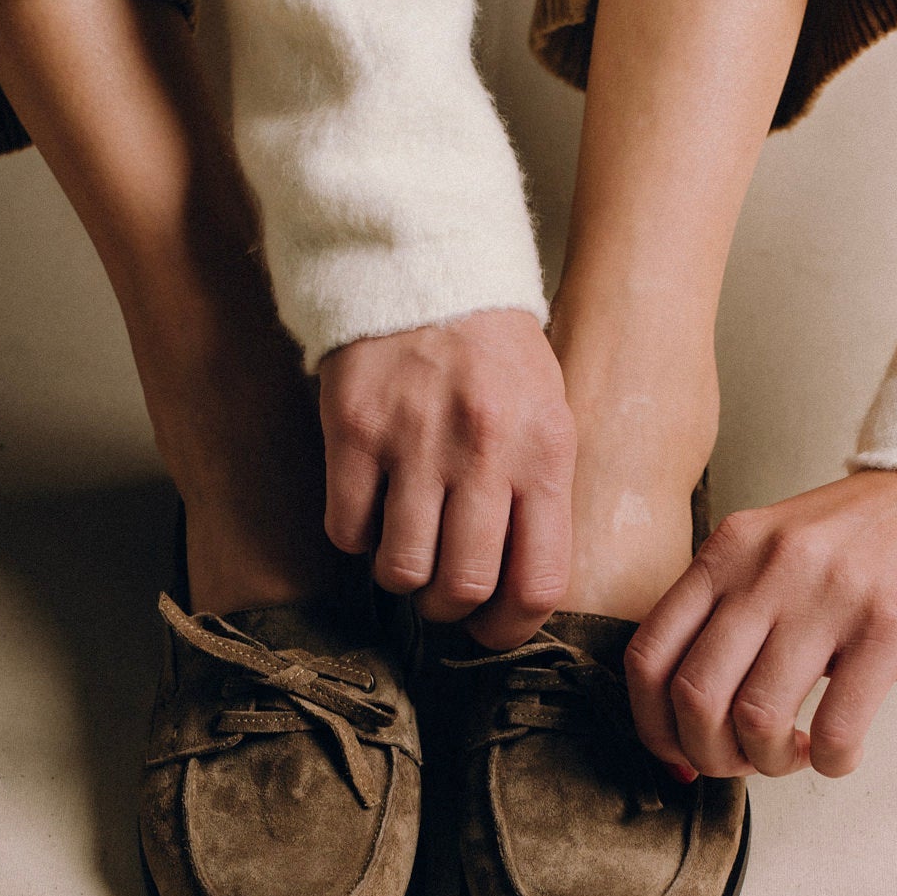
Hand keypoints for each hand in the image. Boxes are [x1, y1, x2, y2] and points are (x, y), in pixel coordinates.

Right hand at [318, 311, 575, 649]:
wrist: (426, 264)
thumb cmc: (495, 354)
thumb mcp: (548, 412)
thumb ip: (542, 493)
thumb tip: (519, 588)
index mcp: (544, 453)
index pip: (539, 581)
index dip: (510, 628)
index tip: (490, 631)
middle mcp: (484, 452)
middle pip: (463, 586)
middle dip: (448, 610)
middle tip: (440, 597)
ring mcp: (414, 441)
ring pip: (400, 568)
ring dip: (399, 578)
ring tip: (405, 553)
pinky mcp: (354, 429)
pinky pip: (348, 529)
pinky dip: (356, 536)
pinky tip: (370, 508)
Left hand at [624, 469, 896, 778]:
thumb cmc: (870, 533)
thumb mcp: (778, 546)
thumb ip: (731, 606)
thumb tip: (692, 710)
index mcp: (728, 550)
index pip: (648, 656)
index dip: (653, 725)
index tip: (681, 752)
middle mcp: (767, 569)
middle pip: (694, 697)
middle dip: (709, 754)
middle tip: (742, 762)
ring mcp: (828, 596)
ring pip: (757, 718)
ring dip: (769, 762)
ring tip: (794, 754)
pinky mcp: (890, 626)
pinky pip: (836, 728)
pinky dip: (830, 761)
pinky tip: (839, 752)